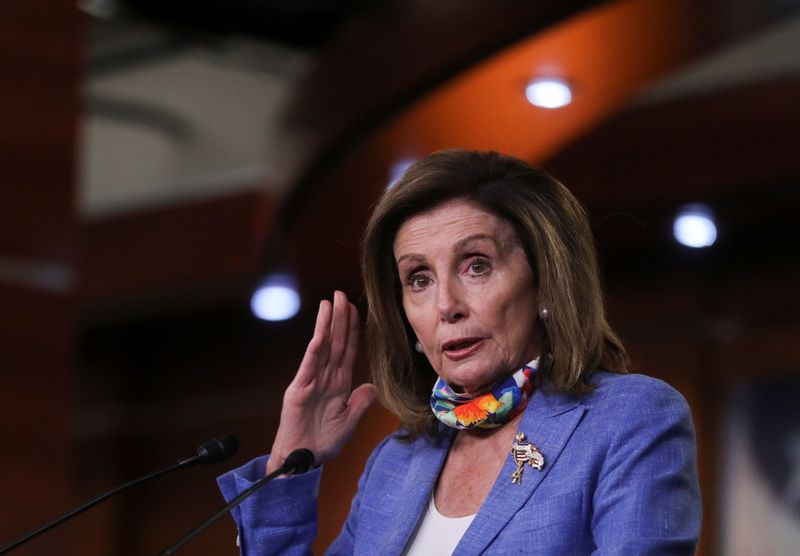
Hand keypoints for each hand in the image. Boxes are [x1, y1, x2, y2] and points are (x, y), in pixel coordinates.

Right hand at [266, 291, 376, 474]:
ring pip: (321, 348)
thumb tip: (371, 385)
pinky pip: (309, 366)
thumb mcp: (349, 421)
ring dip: (326, 325)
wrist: (302, 462)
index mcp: (338, 383)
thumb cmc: (322, 443)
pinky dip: (315, 348)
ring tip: (328, 303)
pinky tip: (320, 333)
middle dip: (339, 318)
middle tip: (340, 294)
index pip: (347, 350)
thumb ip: (360, 402)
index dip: (352, 329)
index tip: (355, 309)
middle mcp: (324, 378)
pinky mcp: (298, 390)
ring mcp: (310, 382)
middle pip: (335, 342)